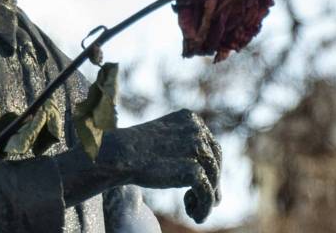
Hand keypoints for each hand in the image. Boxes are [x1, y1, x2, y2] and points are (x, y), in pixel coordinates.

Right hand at [100, 109, 221, 222]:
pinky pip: (207, 193)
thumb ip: (185, 148)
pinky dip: (204, 207)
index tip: (198, 183)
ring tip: (194, 211)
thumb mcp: (165, 141)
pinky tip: (195, 216)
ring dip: (208, 198)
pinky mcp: (193, 170)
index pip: (210, 146)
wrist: (119, 155)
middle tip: (201, 201)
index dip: (208, 167)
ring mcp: (197, 148)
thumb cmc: (135, 151)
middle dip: (212, 182)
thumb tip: (202, 172)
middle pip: (215, 160)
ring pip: (213, 178)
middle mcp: (198, 130)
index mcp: (191, 119)